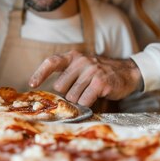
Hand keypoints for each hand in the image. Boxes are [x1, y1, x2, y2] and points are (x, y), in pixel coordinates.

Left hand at [28, 50, 142, 106]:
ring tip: (91, 92)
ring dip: (80, 100)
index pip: (52, 62)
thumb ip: (68, 75)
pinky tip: (96, 96)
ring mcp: (92, 71)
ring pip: (72, 96)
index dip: (40, 73)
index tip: (32, 84)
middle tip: (81, 90)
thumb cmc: (100, 73)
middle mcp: (81, 61)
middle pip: (60, 87)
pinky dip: (88, 104)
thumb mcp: (83, 67)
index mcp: (73, 56)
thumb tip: (51, 95)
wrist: (128, 72)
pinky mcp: (101, 83)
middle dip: (68, 93)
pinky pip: (85, 101)